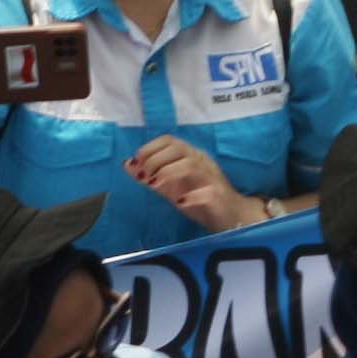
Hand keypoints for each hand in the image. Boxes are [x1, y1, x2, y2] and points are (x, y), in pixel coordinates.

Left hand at [126, 135, 252, 232]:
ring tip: (153, 185)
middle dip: (155, 160)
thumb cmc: (198, 198)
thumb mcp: (169, 187)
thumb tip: (127, 164)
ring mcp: (212, 177)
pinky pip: (208, 191)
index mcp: (190, 156)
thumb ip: (150, 176)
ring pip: (192, 164)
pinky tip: (179, 202)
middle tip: (143, 176)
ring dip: (168, 172)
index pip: (170, 140)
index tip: (136, 162)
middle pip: (179, 148)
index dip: (150, 148)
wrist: (229, 217)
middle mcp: (202, 162)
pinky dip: (191, 196)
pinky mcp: (219, 196)